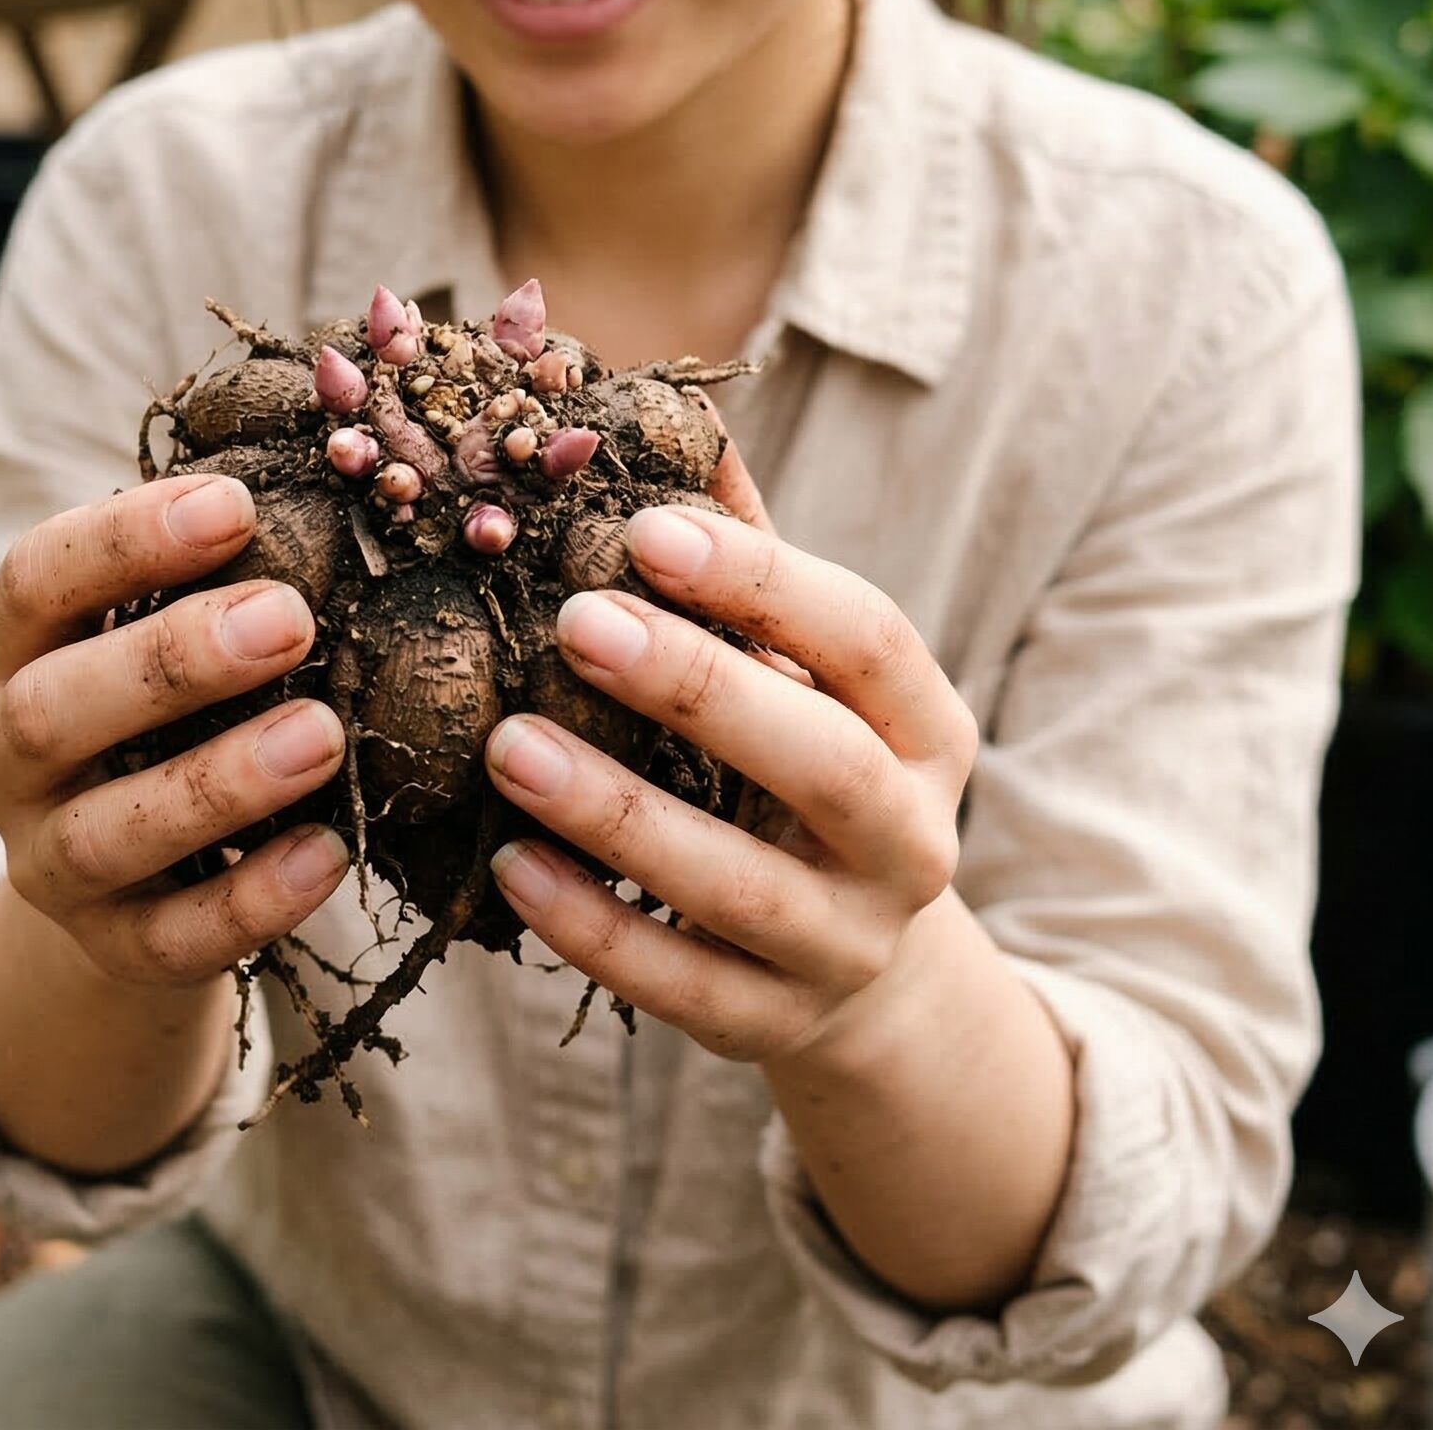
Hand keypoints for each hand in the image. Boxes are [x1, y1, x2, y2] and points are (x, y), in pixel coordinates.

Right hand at [0, 474, 350, 989]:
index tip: (235, 505)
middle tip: (290, 617)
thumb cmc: (158, 704)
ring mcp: (44, 862)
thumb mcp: (151, 626)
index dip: (124, 540)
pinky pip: (169, 939)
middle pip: (50, 710)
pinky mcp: (106, 948)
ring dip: (216, 782)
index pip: (33, 582)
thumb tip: (325, 475)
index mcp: (8, 652)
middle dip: (171, 662)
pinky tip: (330, 853)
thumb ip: (207, 569)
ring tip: (323, 734)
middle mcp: (2, 758)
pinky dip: (250, 901)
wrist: (122, 878)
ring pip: (106, 833)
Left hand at [482, 484, 975, 1066]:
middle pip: (821, 762)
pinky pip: (681, 985)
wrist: (865, 967)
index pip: (867, 638)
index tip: (646, 528)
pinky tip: (510, 866)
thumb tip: (669, 408)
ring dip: (619, 815)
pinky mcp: (775, 1024)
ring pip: (739, 886)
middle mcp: (910, 838)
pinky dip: (592, 928)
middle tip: (574, 622)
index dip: (762, 580)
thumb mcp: (804, 673)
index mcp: (924, 725)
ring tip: (509, 747)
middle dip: (698, 688)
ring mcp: (848, 943)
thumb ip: (748, 561)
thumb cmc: (806, 765)